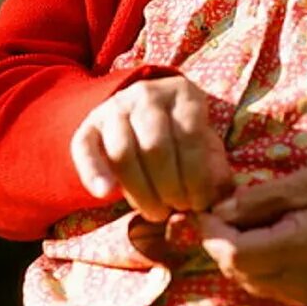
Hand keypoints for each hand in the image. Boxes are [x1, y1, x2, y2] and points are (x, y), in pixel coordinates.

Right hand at [70, 76, 232, 221]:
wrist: (144, 117)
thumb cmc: (182, 137)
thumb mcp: (204, 143)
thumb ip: (214, 169)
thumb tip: (220, 201)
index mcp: (182, 93)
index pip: (190, 136)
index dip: (196, 177)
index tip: (199, 204)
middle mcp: (147, 94)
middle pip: (155, 146)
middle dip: (170, 187)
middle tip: (178, 209)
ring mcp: (115, 107)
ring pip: (123, 151)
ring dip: (141, 190)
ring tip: (156, 212)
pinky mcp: (90, 125)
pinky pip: (85, 150)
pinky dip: (93, 173)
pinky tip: (105, 194)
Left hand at [197, 163, 306, 305]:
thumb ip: (261, 200)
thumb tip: (220, 210)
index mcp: (298, 251)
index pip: (233, 254)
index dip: (212, 231)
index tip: (208, 206)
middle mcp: (298, 283)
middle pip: (237, 271)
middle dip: (221, 241)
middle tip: (222, 208)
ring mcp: (306, 296)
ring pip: (250, 282)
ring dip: (237, 254)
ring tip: (243, 219)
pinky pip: (269, 285)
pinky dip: (257, 263)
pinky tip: (264, 236)